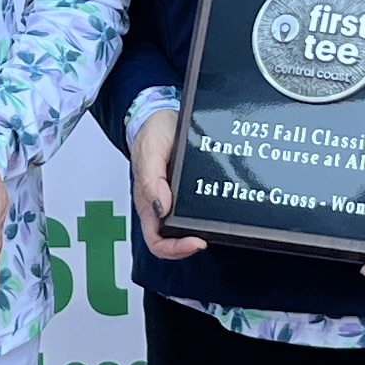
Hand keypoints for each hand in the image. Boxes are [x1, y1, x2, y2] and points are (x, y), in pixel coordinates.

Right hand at [130, 107, 209, 260]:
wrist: (162, 116)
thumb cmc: (153, 132)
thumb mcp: (150, 151)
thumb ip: (152, 180)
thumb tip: (161, 208)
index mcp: (147, 201)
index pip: (157, 240)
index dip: (175, 248)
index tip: (196, 242)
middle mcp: (160, 204)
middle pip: (172, 239)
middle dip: (190, 244)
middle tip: (208, 237)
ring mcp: (173, 199)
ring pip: (184, 227)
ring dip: (199, 231)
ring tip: (216, 226)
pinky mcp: (185, 191)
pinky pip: (193, 210)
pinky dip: (205, 216)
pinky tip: (217, 210)